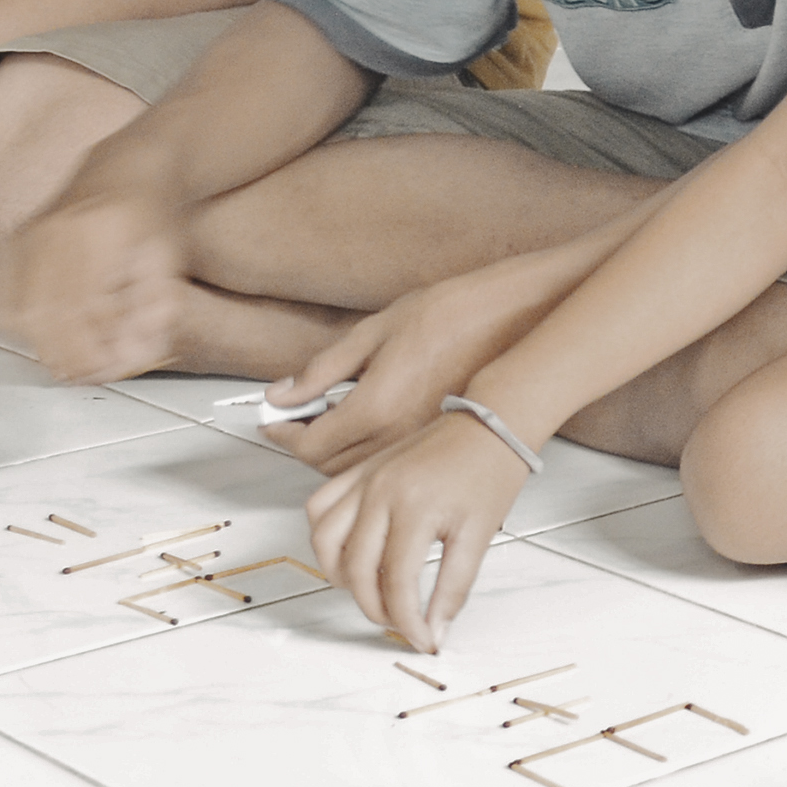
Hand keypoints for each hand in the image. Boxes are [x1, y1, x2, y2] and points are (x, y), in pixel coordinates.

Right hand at [0, 185, 189, 385]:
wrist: (124, 167)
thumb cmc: (151, 215)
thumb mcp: (169, 264)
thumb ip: (153, 314)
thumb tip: (129, 359)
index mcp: (99, 233)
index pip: (84, 311)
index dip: (91, 352)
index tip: (105, 371)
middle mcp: (55, 232)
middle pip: (44, 315)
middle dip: (64, 355)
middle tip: (86, 371)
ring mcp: (28, 235)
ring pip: (16, 310)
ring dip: (39, 344)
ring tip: (68, 354)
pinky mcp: (13, 241)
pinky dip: (11, 322)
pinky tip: (37, 331)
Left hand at [261, 262, 561, 477]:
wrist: (512, 319)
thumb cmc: (449, 315)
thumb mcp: (372, 331)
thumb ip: (322, 370)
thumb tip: (284, 393)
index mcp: (375, 406)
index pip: (309, 445)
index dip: (283, 434)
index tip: (274, 421)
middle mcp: (397, 435)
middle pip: (329, 465)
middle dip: (306, 444)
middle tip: (297, 418)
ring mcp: (419, 444)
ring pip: (359, 471)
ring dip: (335, 453)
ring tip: (330, 421)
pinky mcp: (436, 442)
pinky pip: (388, 464)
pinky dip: (366, 454)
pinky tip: (368, 426)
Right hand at [303, 407, 533, 652]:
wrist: (491, 426)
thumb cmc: (490, 472)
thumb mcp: (480, 536)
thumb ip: (454, 588)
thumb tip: (435, 630)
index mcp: (415, 507)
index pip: (396, 583)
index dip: (406, 621)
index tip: (421, 639)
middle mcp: (380, 491)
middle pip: (355, 568)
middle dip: (374, 607)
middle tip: (398, 622)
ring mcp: (364, 478)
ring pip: (324, 540)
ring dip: (340, 575)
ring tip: (371, 591)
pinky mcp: (359, 471)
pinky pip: (320, 507)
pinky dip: (325, 537)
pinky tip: (349, 551)